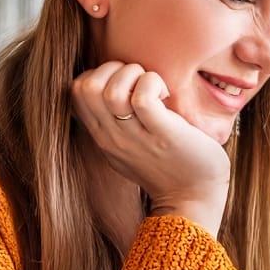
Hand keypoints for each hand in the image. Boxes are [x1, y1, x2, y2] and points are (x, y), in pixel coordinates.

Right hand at [69, 61, 230, 235]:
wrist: (193, 200)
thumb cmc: (168, 166)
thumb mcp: (129, 147)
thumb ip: (116, 124)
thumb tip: (114, 89)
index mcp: (103, 136)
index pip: (75, 92)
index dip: (97, 74)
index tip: (124, 83)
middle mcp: (112, 138)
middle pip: (85, 87)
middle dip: (112, 69)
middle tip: (138, 81)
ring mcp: (135, 138)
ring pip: (111, 90)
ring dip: (134, 74)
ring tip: (154, 87)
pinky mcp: (162, 135)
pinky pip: (143, 97)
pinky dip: (153, 83)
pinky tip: (166, 95)